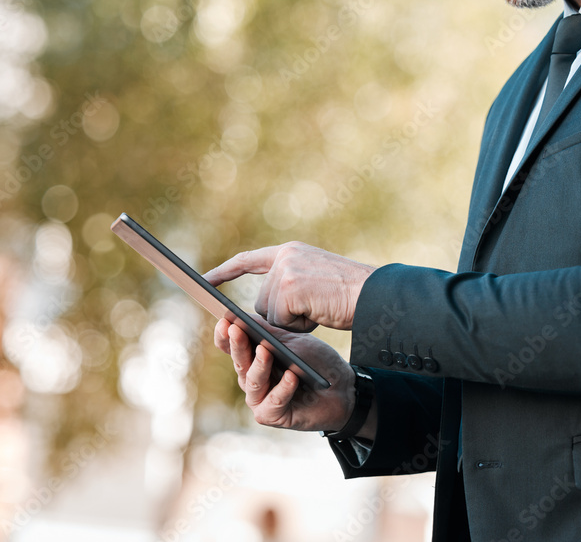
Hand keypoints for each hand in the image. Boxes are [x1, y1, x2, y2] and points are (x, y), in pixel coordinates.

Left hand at [204, 242, 375, 330]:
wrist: (376, 296)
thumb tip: (256, 314)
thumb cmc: (351, 297)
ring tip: (321, 309)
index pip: (249, 260)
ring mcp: (285, 271)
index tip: (204, 280)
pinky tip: (319, 314)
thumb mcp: (315, 283)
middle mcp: (284, 257)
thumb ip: (287, 288)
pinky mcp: (287, 288)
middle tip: (316, 307)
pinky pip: (280, 322)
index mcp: (291, 252)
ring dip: (294, 323)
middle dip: (285, 316)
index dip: (226, 271)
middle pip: (262, 302)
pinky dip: (300, 327)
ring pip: (270, 315)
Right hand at [214, 317, 374, 436]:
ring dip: (259, 366)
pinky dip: (283, 389)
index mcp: (253, 359)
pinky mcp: (272, 416)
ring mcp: (260, 399)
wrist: (343, 389)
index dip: (224, 336)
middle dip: (238, 345)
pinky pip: (273, 402)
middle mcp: (252, 380)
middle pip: (239, 362)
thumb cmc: (316, 363)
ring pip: (253, 382)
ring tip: (265, 350)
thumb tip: (242, 316)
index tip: (224, 321)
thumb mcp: (293, 341)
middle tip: (236, 329)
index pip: (230, 347)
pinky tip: (291, 376)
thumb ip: (268, 332)